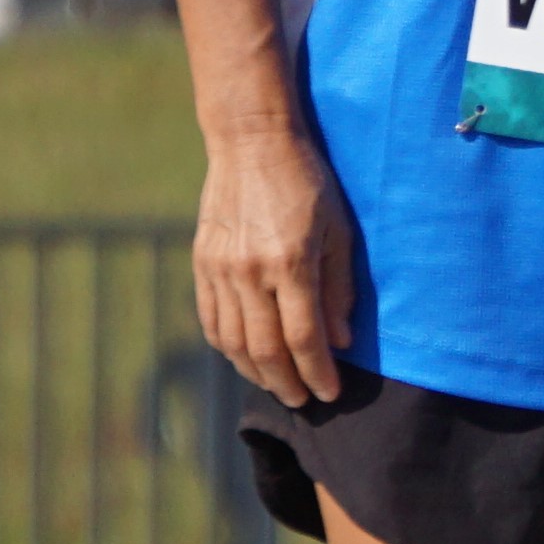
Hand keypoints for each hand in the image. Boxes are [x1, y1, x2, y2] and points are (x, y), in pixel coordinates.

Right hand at [194, 124, 355, 403]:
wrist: (251, 143)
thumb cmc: (308, 182)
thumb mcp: (339, 230)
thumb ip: (339, 288)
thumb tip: (340, 342)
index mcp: (290, 261)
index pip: (304, 338)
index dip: (318, 372)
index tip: (331, 393)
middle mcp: (250, 271)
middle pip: (265, 350)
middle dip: (287, 384)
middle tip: (305, 401)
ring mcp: (220, 269)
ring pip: (233, 342)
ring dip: (256, 373)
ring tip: (279, 385)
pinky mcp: (202, 264)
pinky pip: (211, 321)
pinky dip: (228, 348)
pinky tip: (246, 358)